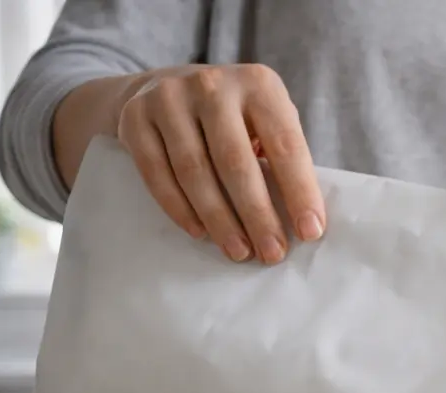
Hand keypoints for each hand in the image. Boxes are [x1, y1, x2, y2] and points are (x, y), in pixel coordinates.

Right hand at [113, 64, 324, 263]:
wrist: (167, 87)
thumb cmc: (236, 118)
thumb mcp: (267, 121)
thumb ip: (284, 157)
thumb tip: (303, 221)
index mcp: (260, 85)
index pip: (286, 145)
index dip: (300, 191)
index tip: (310, 233)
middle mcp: (213, 86)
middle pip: (236, 162)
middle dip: (257, 214)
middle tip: (272, 253)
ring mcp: (170, 98)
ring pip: (195, 171)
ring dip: (219, 219)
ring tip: (238, 251)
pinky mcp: (135, 117)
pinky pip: (157, 173)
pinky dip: (179, 208)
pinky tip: (199, 232)